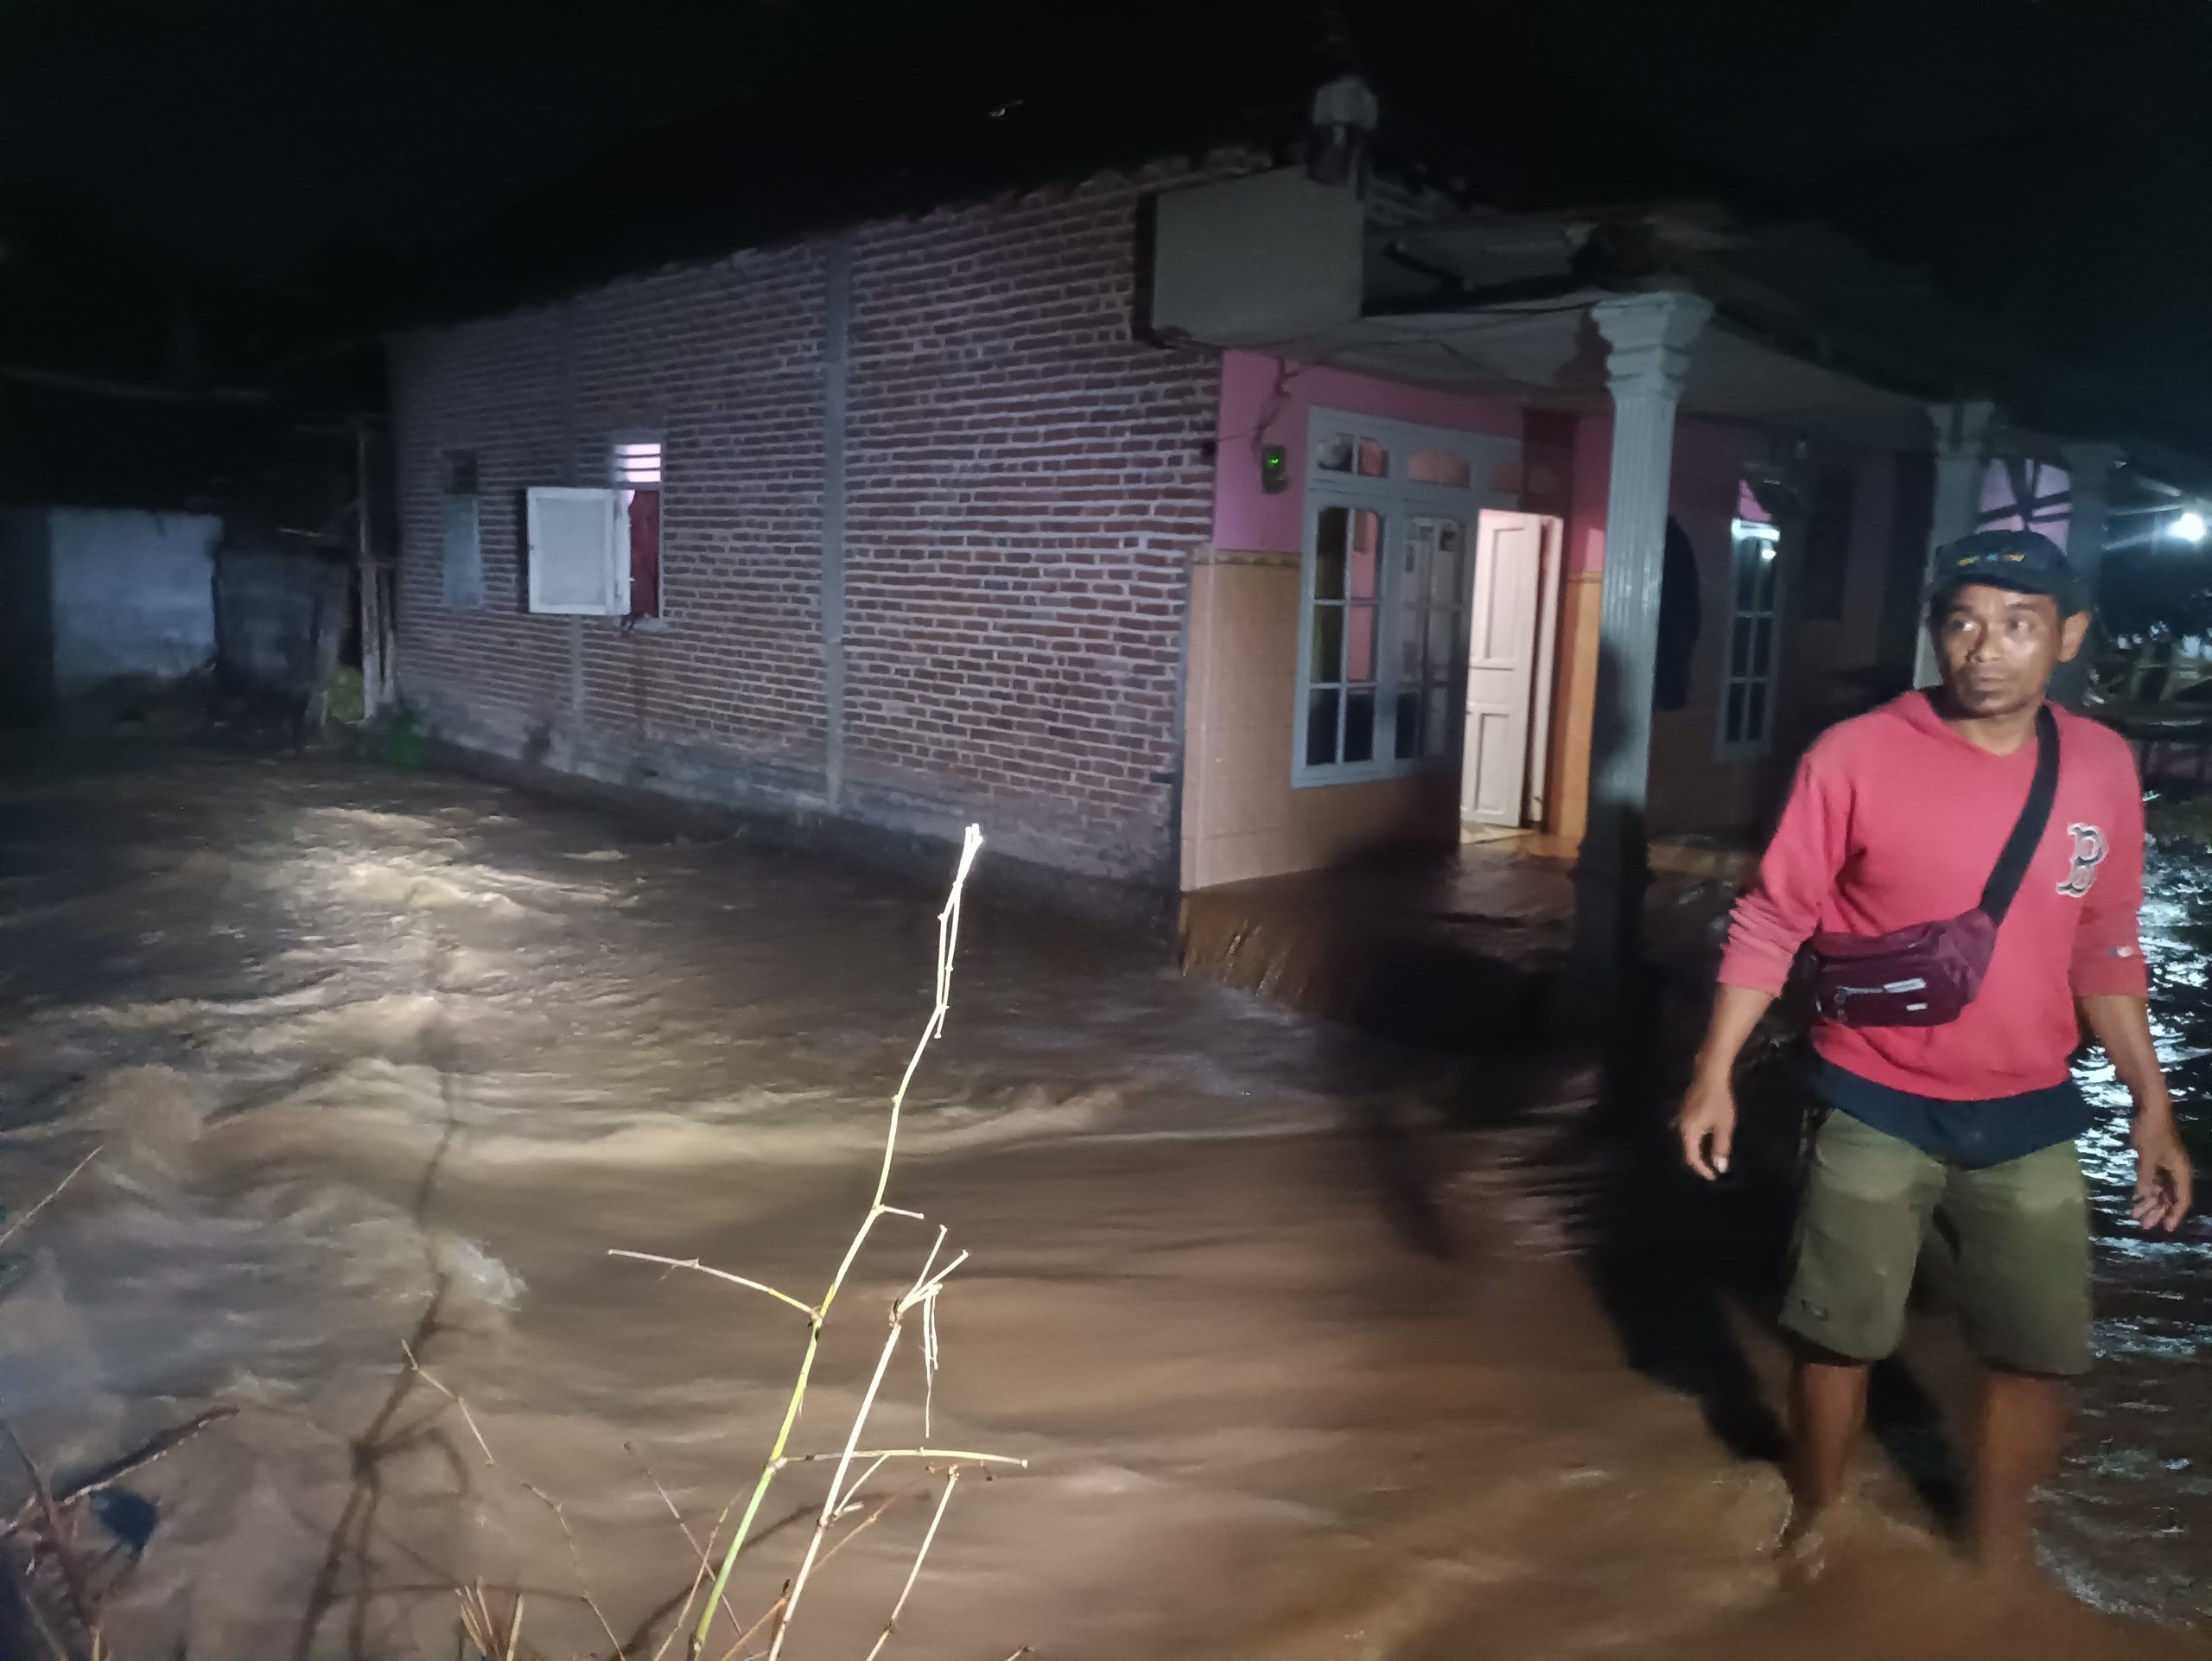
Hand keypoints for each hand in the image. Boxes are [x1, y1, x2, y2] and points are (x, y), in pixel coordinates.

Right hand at [1677, 1071, 1736, 1180]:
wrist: (1710, 1073)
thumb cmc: (1718, 1100)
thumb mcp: (1724, 1125)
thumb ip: (1721, 1147)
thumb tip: (1720, 1167)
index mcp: (1689, 1132)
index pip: (1692, 1157)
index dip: (1703, 1169)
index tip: (1715, 1177)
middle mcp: (1682, 1126)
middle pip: (1688, 1150)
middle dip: (1700, 1161)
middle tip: (1714, 1169)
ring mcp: (1683, 1116)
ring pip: (1689, 1140)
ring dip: (1700, 1150)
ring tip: (1712, 1156)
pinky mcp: (1687, 1109)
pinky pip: (1691, 1131)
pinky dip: (1699, 1140)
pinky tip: (1709, 1138)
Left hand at [2132, 1110, 2193, 1232]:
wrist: (2149, 1108)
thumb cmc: (2151, 1132)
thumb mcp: (2147, 1157)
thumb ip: (2145, 1179)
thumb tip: (2142, 1198)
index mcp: (2181, 1171)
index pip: (2182, 1199)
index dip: (2175, 1214)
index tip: (2165, 1228)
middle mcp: (2176, 1170)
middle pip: (2170, 1197)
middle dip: (2158, 1211)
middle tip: (2144, 1225)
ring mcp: (2166, 1165)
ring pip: (2161, 1190)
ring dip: (2150, 1203)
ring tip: (2136, 1216)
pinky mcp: (2156, 1159)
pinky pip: (2153, 1180)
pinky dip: (2145, 1190)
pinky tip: (2136, 1199)